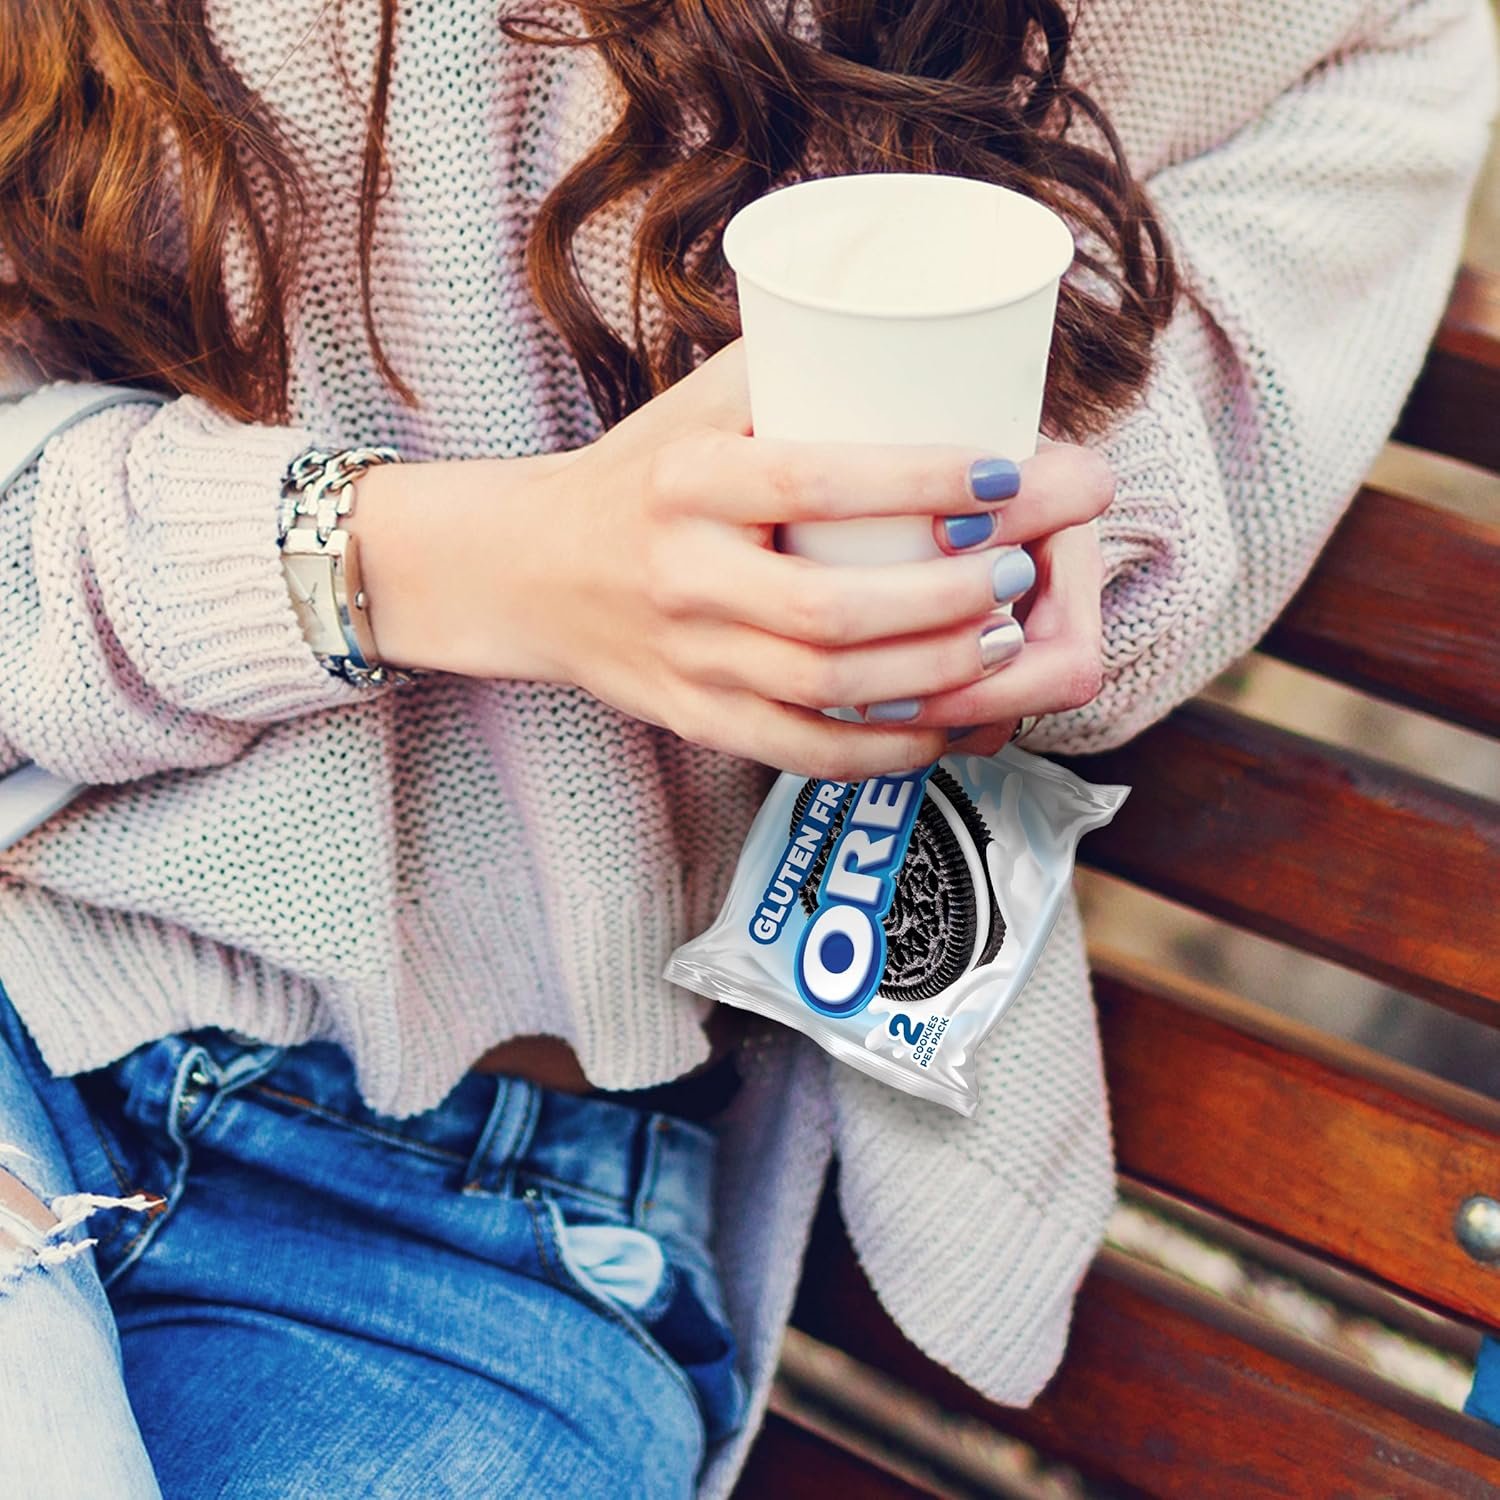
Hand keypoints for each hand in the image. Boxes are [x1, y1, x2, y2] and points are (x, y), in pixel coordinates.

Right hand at [352, 342, 1110, 778]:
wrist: (533, 569)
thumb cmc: (644, 473)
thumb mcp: (700, 403)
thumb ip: (798, 366)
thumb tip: (942, 338)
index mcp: (682, 480)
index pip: (809, 482)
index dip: (918, 483)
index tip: (1004, 472)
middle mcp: (679, 577)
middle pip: (829, 610)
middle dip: (948, 596)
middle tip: (1022, 569)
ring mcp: (687, 661)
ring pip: (826, 689)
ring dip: (934, 674)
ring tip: (1006, 640)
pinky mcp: (698, 720)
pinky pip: (802, 750)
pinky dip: (886, 746)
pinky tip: (947, 722)